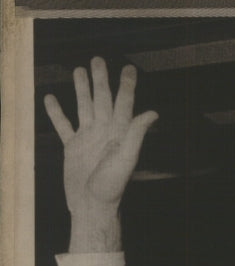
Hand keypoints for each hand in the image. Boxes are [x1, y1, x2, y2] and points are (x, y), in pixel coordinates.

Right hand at [44, 58, 156, 248]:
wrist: (92, 206)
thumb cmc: (111, 186)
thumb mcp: (126, 158)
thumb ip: (136, 134)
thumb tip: (152, 113)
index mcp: (119, 133)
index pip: (124, 103)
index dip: (127, 86)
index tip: (129, 68)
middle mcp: (105, 132)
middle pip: (102, 99)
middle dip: (101, 79)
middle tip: (98, 59)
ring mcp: (88, 139)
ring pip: (84, 107)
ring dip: (81, 89)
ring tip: (78, 70)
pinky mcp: (73, 147)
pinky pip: (63, 125)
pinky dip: (56, 112)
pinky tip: (50, 98)